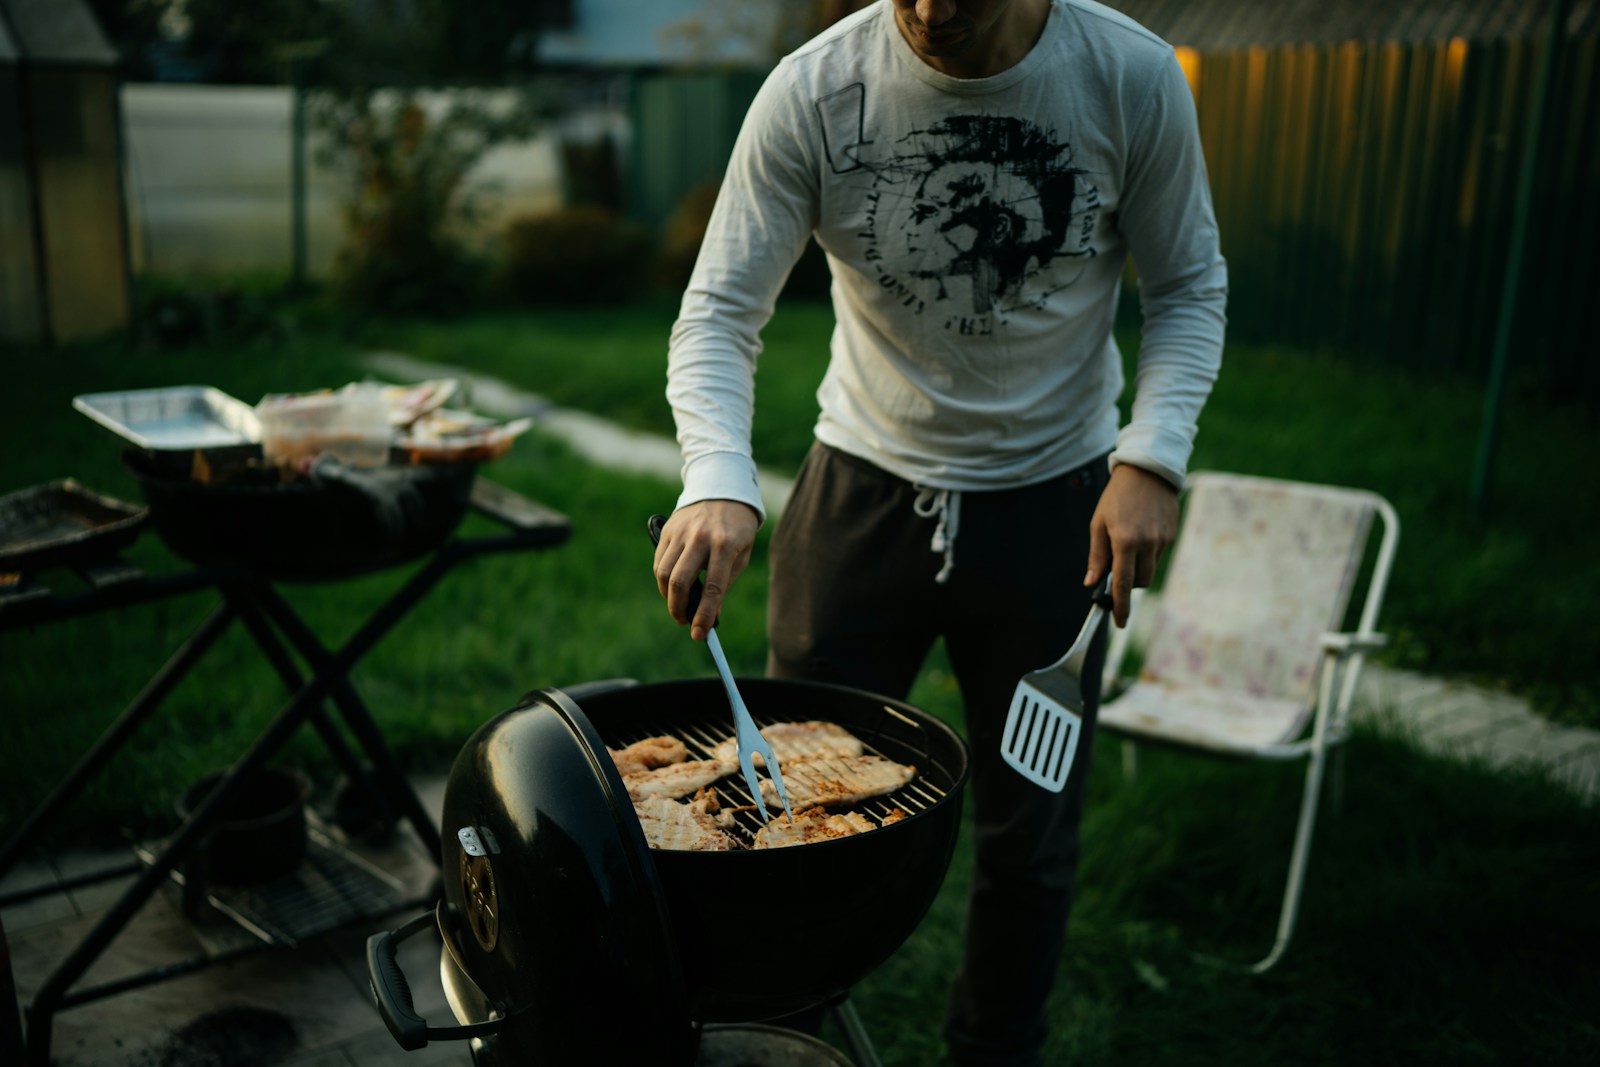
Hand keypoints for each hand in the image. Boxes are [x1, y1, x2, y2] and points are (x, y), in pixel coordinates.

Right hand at [653, 500, 760, 640]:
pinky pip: (659, 562)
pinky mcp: (668, 530)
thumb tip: (711, 615)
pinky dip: (663, 581)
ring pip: (664, 573)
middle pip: (680, 581)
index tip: (699, 635)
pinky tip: (672, 587)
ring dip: (668, 597)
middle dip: (679, 609)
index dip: (705, 614)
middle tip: (684, 621)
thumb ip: (725, 583)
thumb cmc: (737, 529)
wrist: (723, 491)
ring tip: (679, 606)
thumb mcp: (741, 554)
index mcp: (725, 545)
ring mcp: (681, 532)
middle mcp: (700, 538)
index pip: (713, 588)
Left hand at [1084, 464, 1178, 627]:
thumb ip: (1097, 555)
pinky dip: (1147, 554)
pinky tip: (1141, 533)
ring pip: (1150, 571)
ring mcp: (1162, 540)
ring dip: (1138, 569)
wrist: (1147, 471)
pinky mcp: (1171, 535)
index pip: (1123, 583)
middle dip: (1128, 583)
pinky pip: (1158, 556)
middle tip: (1115, 567)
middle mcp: (1147, 543)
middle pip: (1139, 582)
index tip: (1118, 622)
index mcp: (1125, 541)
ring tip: (1127, 545)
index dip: (1120, 606)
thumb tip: (1092, 582)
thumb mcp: (1098, 523)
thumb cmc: (1117, 497)